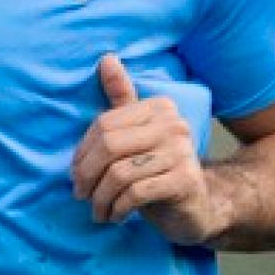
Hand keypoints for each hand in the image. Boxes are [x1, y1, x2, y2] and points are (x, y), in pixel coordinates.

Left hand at [70, 55, 220, 244]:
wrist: (197, 207)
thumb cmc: (158, 170)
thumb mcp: (137, 134)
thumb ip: (122, 98)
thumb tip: (106, 58)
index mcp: (159, 108)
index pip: (104, 124)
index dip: (82, 152)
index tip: (76, 174)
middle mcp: (174, 125)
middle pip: (109, 146)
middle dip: (87, 175)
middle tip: (80, 195)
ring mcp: (182, 153)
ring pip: (119, 174)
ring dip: (101, 198)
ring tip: (98, 211)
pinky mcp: (185, 182)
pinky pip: (135, 193)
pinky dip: (118, 208)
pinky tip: (116, 216)